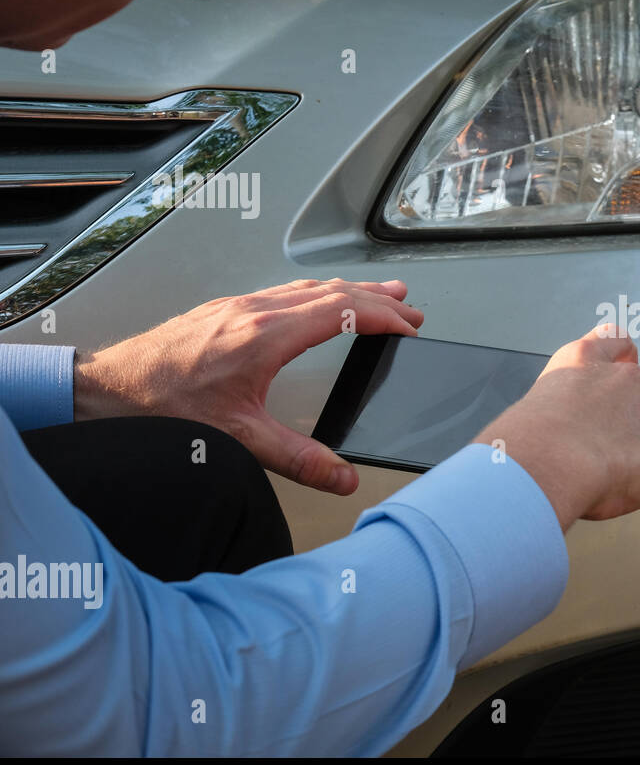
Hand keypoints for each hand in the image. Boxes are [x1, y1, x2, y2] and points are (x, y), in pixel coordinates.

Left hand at [73, 278, 423, 494]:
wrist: (103, 391)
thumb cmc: (159, 407)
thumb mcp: (237, 439)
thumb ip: (297, 459)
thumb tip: (342, 476)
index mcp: (264, 335)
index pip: (342, 311)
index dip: (383, 315)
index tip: (410, 323)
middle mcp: (253, 312)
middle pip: (331, 292)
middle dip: (377, 297)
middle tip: (409, 305)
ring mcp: (237, 307)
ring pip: (307, 288)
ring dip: (349, 290)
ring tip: (378, 294)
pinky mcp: (223, 311)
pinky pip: (283, 291)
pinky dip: (317, 294)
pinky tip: (317, 303)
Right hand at [473, 325, 639, 528]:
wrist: (550, 459)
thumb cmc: (527, 444)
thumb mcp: (528, 414)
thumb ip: (545, 418)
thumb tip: (534, 443)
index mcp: (583, 364)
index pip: (614, 340)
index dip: (624, 351)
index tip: (628, 357)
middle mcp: (624, 381)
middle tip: (639, 419)